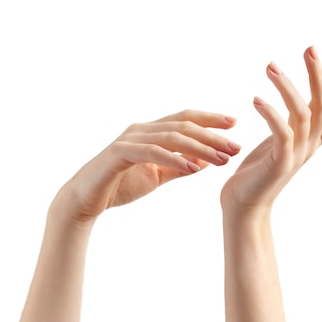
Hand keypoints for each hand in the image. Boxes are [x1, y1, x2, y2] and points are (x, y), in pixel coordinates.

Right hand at [55, 110, 239, 222]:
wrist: (85, 202)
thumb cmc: (119, 186)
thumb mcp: (157, 177)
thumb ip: (179, 167)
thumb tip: (204, 162)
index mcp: (150, 132)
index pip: (185, 119)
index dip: (209, 119)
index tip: (234, 123)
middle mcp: (140, 130)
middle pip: (183, 125)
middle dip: (212, 135)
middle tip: (235, 146)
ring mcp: (129, 140)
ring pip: (171, 137)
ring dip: (199, 147)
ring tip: (222, 159)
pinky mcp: (119, 154)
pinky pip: (152, 152)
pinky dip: (174, 159)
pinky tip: (194, 167)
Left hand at [220, 46, 321, 211]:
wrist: (245, 203)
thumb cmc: (263, 169)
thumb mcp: (289, 138)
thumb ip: (309, 117)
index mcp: (313, 139)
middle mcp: (310, 146)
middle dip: (319, 76)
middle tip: (310, 49)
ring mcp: (297, 155)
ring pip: (302, 115)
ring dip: (287, 88)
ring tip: (270, 67)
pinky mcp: (279, 164)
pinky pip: (282, 134)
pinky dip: (271, 114)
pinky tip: (257, 100)